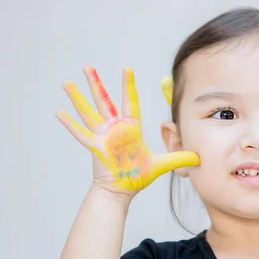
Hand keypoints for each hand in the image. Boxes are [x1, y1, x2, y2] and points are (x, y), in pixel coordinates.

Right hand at [56, 67, 199, 196]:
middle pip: (104, 101)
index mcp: (129, 128)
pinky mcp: (95, 147)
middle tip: (88, 66)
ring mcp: (102, 136)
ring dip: (77, 98)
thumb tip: (200, 157)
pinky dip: (70, 124)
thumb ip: (179, 157)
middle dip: (96, 83)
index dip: (128, 85)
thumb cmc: (138, 176)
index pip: (130, 102)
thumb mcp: (162, 164)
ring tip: (66, 82)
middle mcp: (114, 129)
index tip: (126, 68)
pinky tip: (58, 112)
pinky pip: (81, 134)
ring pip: (88, 112)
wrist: (122, 191)